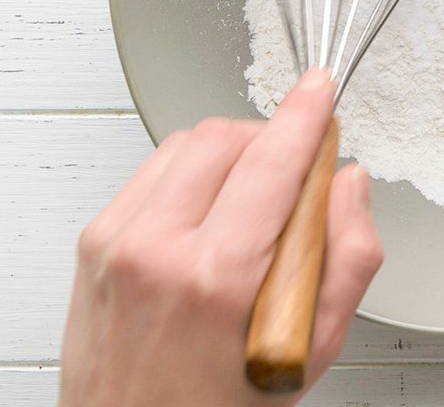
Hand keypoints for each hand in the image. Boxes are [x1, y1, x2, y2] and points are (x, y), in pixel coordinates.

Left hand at [59, 69, 382, 406]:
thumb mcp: (312, 352)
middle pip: (226, 138)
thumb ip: (348, 260)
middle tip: (297, 172)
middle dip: (271, 138)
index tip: (320, 91)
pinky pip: (153, 169)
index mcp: (218, 279)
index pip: (272, 162)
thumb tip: (348, 187)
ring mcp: (117, 242)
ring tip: (252, 198)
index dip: (304, 116)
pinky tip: (209, 210)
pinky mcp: (95, 240)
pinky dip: (190, 172)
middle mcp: (157, 249)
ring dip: (231, 152)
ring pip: (186, 143)